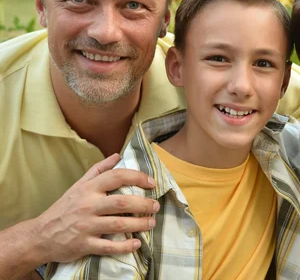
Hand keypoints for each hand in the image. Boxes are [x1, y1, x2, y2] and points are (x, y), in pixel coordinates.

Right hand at [33, 153, 159, 263]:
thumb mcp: (79, 185)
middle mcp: (88, 206)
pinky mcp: (84, 245)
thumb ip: (99, 170)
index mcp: (88, 189)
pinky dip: (125, 246)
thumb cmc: (65, 208)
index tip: (152, 183)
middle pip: (122, 203)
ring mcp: (86, 227)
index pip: (116, 177)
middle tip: (156, 206)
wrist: (40, 235)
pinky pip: (108, 247)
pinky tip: (137, 243)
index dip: (138, 177)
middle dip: (144, 204)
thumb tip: (118, 156)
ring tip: (152, 223)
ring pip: (119, 225)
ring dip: (140, 224)